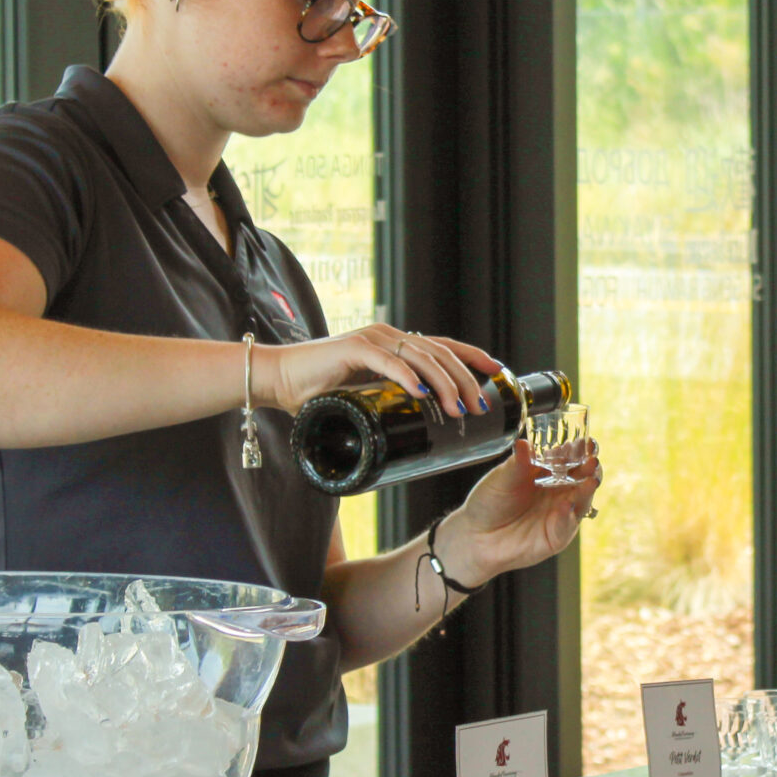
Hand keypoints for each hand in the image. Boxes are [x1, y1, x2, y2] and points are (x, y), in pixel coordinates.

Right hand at [262, 323, 501, 418]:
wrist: (279, 380)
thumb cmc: (319, 393)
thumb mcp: (364, 401)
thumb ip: (387, 408)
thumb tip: (413, 438)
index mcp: (395, 346)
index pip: (443, 346)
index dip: (472, 356)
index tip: (497, 372)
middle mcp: (388, 337)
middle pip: (440, 353)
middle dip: (465, 379)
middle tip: (479, 406)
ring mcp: (372, 340)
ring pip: (421, 357)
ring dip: (444, 383)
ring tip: (457, 408)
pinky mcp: (352, 349)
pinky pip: (388, 362)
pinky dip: (408, 377)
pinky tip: (422, 394)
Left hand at [437, 439, 603, 586]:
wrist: (477, 536)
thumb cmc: (490, 503)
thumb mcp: (501, 479)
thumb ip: (516, 464)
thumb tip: (524, 443)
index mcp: (548, 471)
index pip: (570, 457)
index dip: (580, 449)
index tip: (586, 441)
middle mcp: (559, 491)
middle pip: (583, 477)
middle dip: (590, 467)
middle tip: (592, 460)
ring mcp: (561, 513)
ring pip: (582, 500)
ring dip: (588, 490)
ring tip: (590, 481)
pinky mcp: (557, 535)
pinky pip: (567, 525)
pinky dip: (568, 516)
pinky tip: (565, 506)